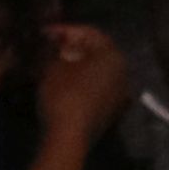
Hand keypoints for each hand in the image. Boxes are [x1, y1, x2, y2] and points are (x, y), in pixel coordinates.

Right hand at [30, 20, 132, 169]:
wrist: (69, 139)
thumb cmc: (63, 95)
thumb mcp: (52, 66)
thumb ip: (54, 49)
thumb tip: (52, 40)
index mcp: (112, 55)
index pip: (89, 33)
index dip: (65, 30)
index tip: (45, 32)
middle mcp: (123, 72)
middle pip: (96, 52)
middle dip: (73, 48)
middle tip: (50, 48)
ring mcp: (120, 94)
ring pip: (98, 72)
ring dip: (78, 67)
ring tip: (55, 66)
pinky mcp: (112, 112)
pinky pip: (98, 89)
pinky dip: (83, 84)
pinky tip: (66, 85)